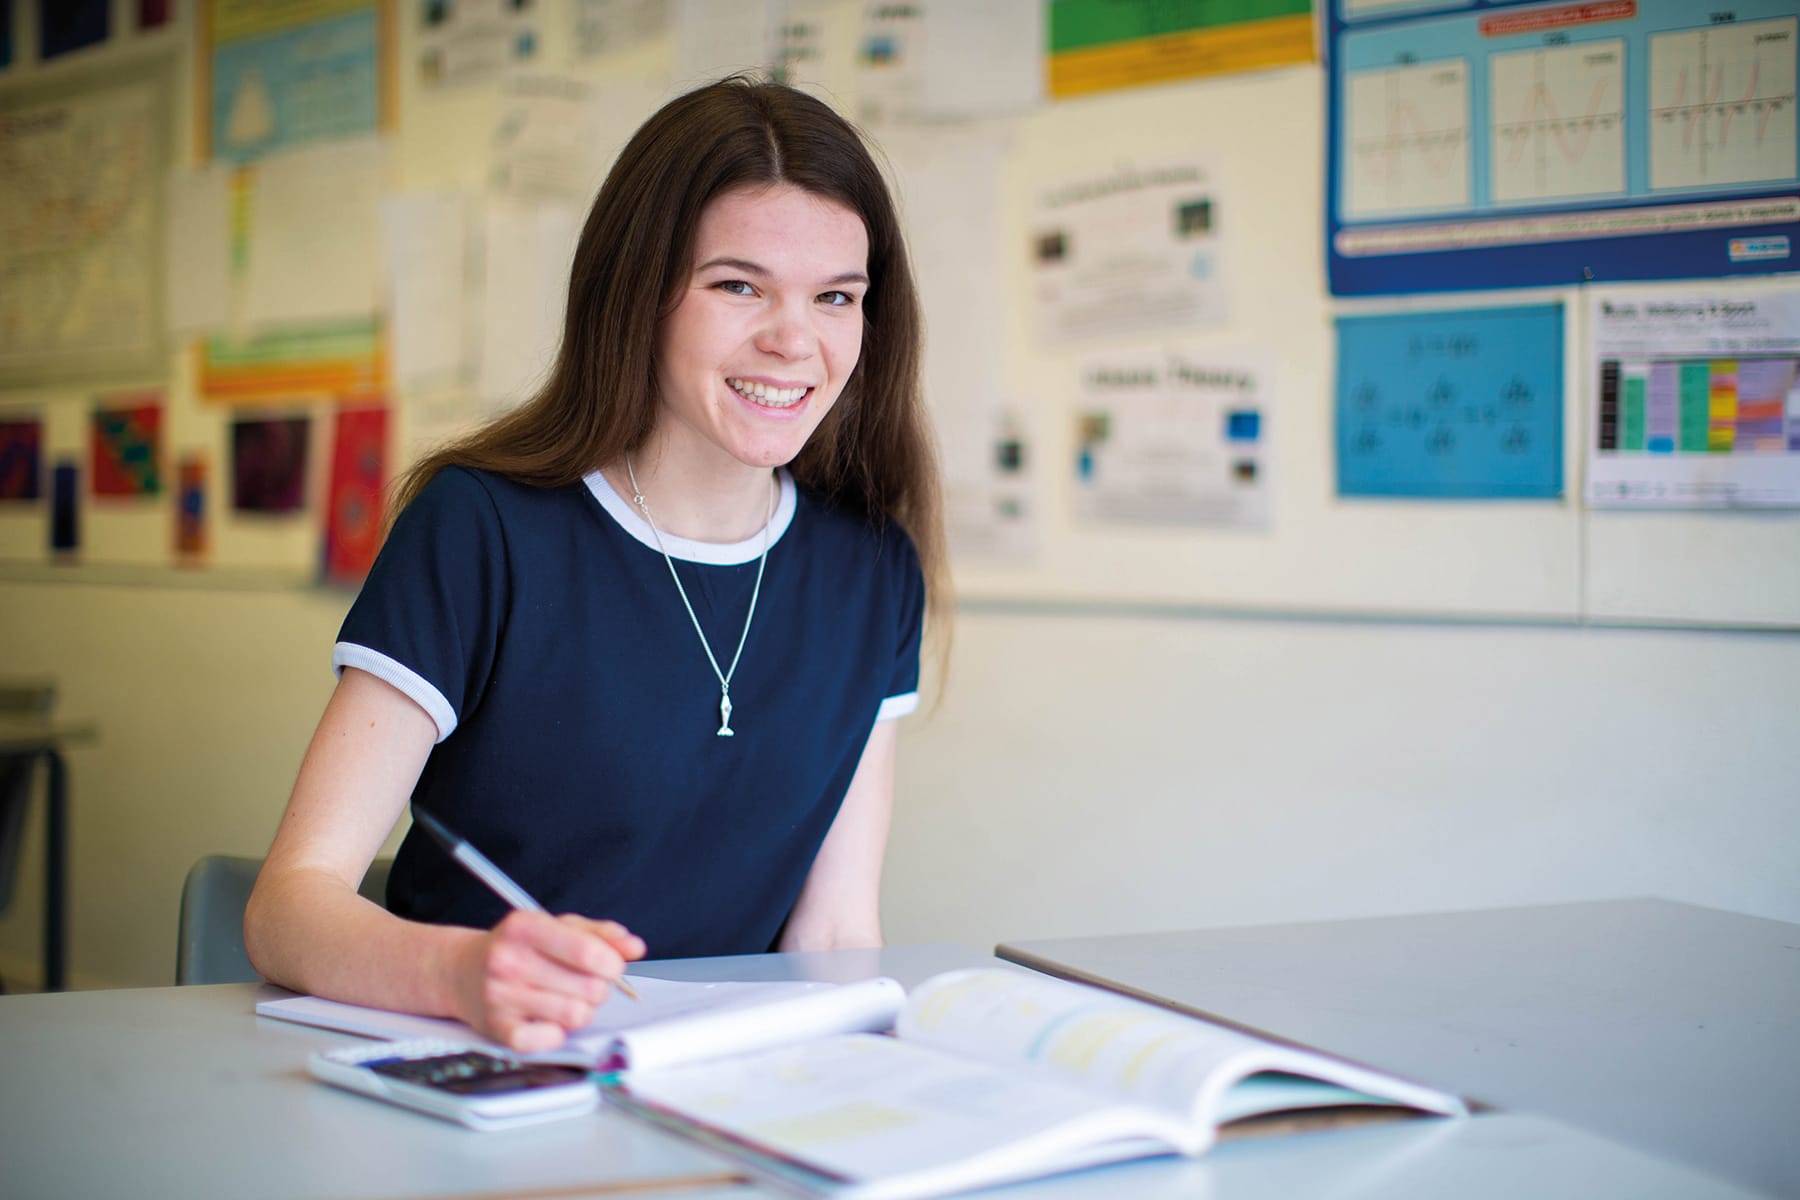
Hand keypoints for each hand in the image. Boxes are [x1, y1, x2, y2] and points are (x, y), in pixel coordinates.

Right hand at [451, 912, 645, 1051]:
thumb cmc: (518, 948)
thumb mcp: (558, 926)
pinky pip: (551, 1039)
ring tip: (565, 998)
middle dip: (598, 988)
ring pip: (577, 1015)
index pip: (588, 952)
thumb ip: (600, 934)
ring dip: (581, 1010)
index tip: (611, 966)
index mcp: (525, 927)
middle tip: (583, 983)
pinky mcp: (499, 1030)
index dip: (613, 964)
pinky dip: (557, 1032)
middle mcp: (508, 961)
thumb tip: (634, 947)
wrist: (462, 972)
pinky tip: (547, 1018)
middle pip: (590, 988)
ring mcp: (501, 998)